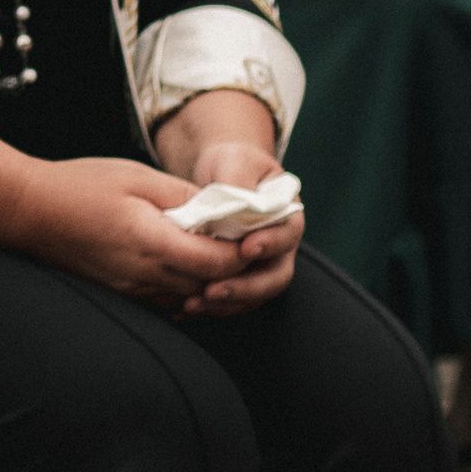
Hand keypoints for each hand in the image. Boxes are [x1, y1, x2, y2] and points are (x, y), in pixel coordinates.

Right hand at [0, 153, 234, 307]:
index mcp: (151, 243)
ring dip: (212, 277)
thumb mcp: (137, 177)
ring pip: (192, 295)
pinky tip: (189, 259)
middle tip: (247, 237)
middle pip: (211, 284)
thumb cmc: (79, 187)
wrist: (28, 211)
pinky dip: (188, 283)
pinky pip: (170, 296)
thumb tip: (222, 209)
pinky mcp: (124, 292)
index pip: (219, 262)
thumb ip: (183, 196)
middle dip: (235, 266)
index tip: (253, 228)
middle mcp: (145, 275)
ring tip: (221, 247)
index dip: (243, 250)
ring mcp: (133, 289)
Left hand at [166, 136, 303, 314]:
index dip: (269, 244)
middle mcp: (279, 247)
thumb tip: (236, 201)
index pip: (286, 236)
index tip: (245, 249)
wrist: (219, 178)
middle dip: (245, 288)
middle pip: (274, 277)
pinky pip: (231, 302)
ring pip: (253, 296)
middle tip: (213, 290)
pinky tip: (183, 310)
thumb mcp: (236, 161)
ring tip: (193, 304)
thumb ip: (239, 179)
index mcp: (287, 216)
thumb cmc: (233, 165)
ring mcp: (261, 267)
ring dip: (225, 304)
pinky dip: (209, 308)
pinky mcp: (239, 279)